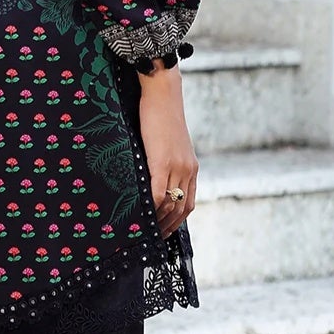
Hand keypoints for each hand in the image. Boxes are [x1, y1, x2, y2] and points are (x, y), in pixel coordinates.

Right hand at [136, 65, 197, 238]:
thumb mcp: (168, 143)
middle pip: (181, 209)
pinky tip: (142, 214)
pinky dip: (152, 208)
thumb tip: (150, 177)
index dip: (177, 221)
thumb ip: (165, 162)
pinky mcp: (163, 162)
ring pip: (171, 205)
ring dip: (159, 221)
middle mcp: (188, 170)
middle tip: (153, 238)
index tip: (164, 231)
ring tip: (145, 231)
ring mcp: (178, 167)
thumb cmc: (161, 115)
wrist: (163, 94)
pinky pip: (159, 193)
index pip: (188, 203)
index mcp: (191, 168)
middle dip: (168, 227)